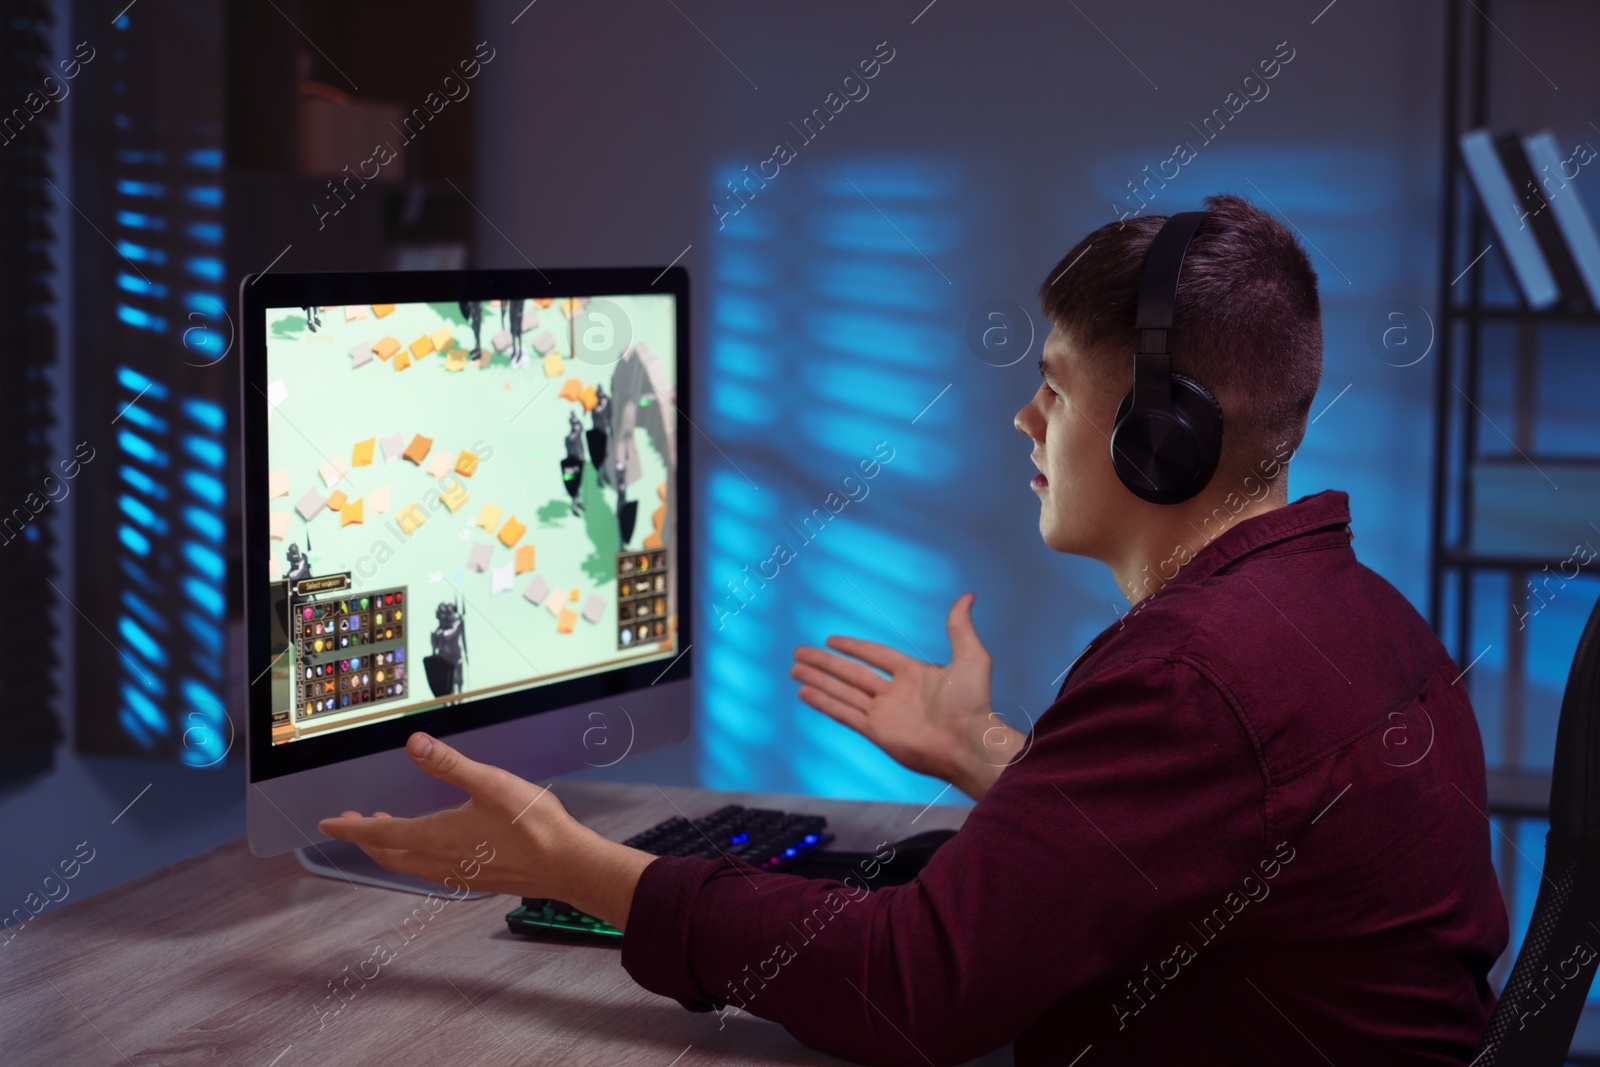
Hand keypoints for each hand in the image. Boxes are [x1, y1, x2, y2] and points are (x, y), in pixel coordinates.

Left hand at [317, 733, 654, 928]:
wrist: (565, 864)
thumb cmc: (532, 826)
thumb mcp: (490, 783)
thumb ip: (448, 764)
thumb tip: (413, 743)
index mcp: (435, 837)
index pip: (379, 833)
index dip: (350, 827)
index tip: (328, 822)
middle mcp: (438, 862)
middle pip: (387, 854)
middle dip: (365, 837)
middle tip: (352, 822)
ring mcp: (455, 875)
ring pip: (406, 865)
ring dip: (388, 848)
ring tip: (385, 829)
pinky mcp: (472, 880)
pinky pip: (427, 871)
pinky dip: (412, 857)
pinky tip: (428, 846)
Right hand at [790, 592, 1023, 800]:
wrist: (968, 742)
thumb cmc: (973, 703)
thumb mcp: (971, 657)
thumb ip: (960, 627)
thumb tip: (968, 596)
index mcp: (914, 675)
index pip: (875, 655)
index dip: (853, 647)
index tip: (830, 639)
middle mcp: (895, 694)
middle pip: (851, 673)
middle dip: (824, 663)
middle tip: (798, 652)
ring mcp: (884, 714)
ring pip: (842, 691)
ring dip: (817, 680)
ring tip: (794, 669)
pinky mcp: (876, 732)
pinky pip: (843, 713)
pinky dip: (823, 702)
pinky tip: (804, 693)